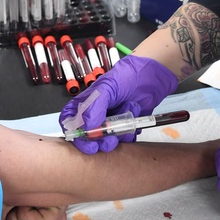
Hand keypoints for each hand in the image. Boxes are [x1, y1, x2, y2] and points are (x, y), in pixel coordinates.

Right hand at [58, 55, 177, 154]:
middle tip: (107, 141)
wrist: (150, 77)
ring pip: (105, 141)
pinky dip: (129, 133)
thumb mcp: (106, 88)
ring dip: (116, 136)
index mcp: (84, 105)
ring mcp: (109, 123)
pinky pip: (123, 140)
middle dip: (97, 142)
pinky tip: (134, 118)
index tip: (84, 140)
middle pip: (87, 137)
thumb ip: (94, 106)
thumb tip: (86, 126)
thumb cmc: (125, 77)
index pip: (69, 123)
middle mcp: (94, 116)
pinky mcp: (123, 128)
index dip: (74, 134)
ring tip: (126, 120)